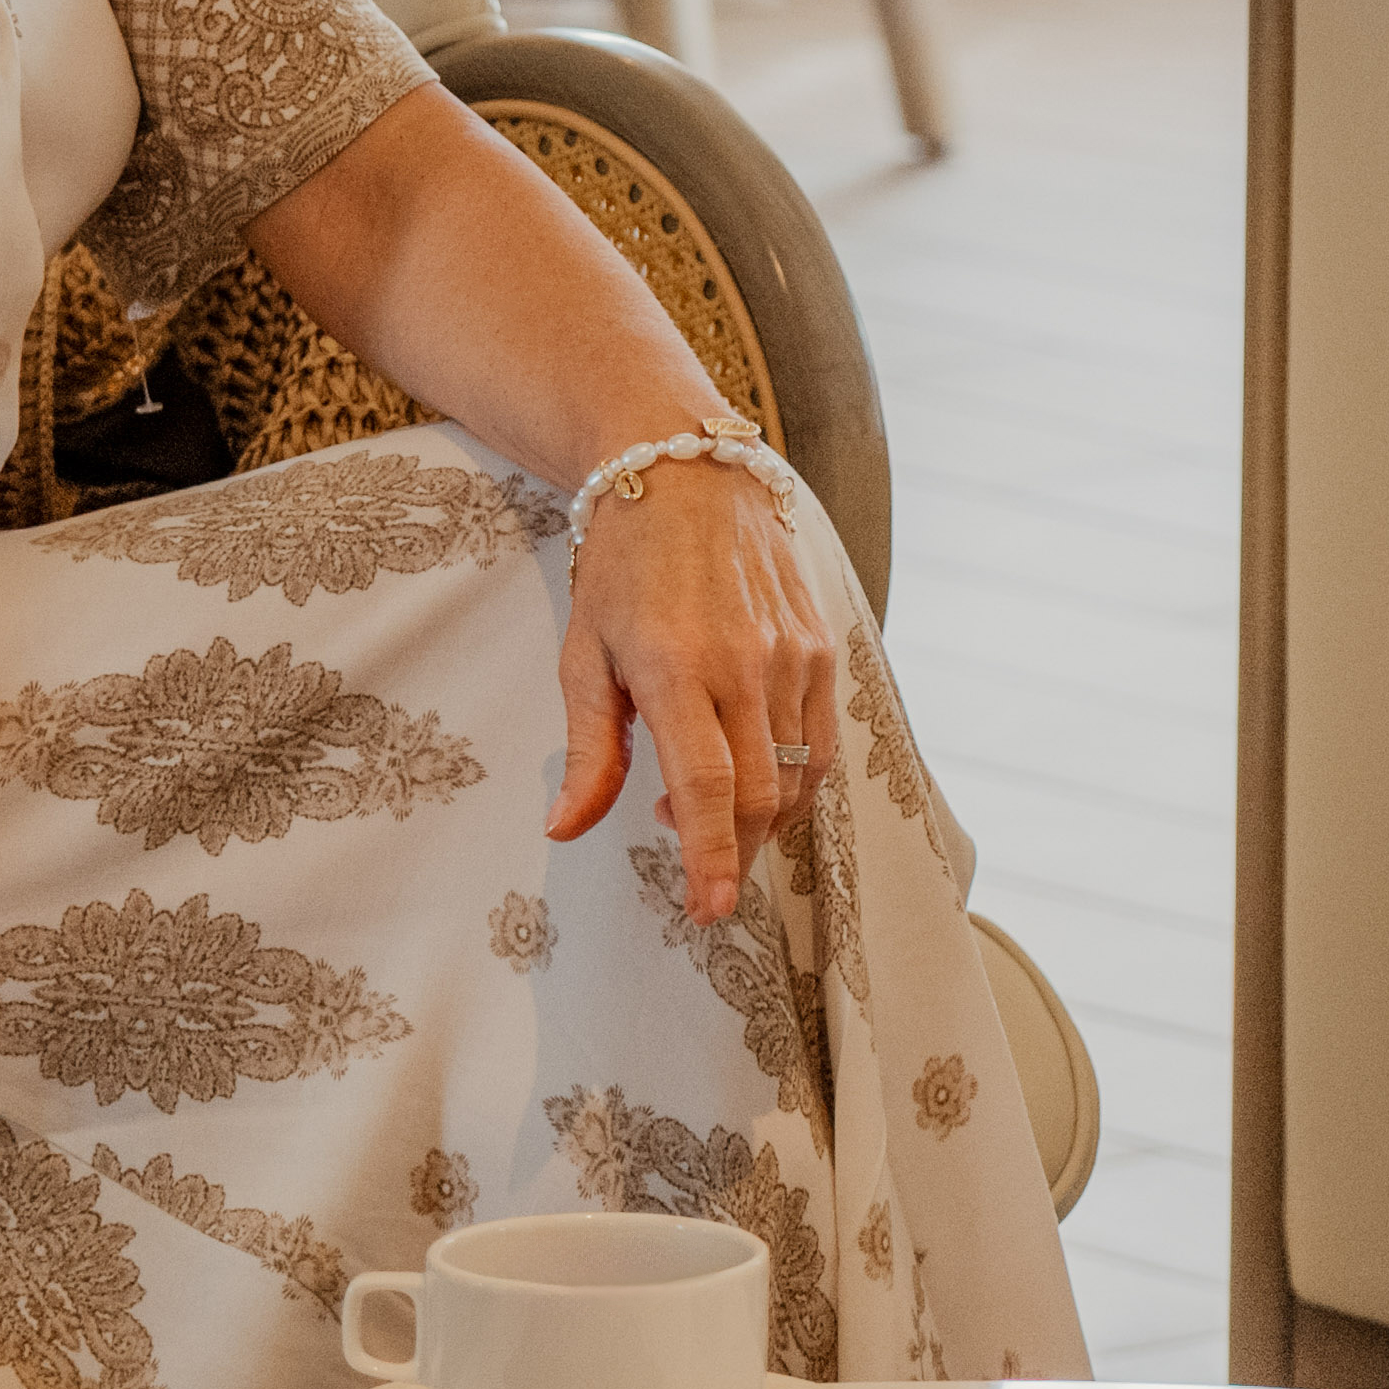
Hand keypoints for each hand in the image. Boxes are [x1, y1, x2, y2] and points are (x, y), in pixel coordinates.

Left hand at [560, 451, 845, 923]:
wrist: (689, 477)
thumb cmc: (623, 567)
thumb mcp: (582, 655)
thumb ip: (589, 750)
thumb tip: (567, 828)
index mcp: (675, 668)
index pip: (709, 788)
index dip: (712, 858)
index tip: (707, 911)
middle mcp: (746, 664)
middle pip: (760, 795)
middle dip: (736, 856)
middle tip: (702, 881)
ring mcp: (793, 655)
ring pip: (797, 776)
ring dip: (762, 822)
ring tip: (713, 821)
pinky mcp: (821, 646)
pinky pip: (820, 741)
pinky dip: (794, 782)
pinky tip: (755, 781)